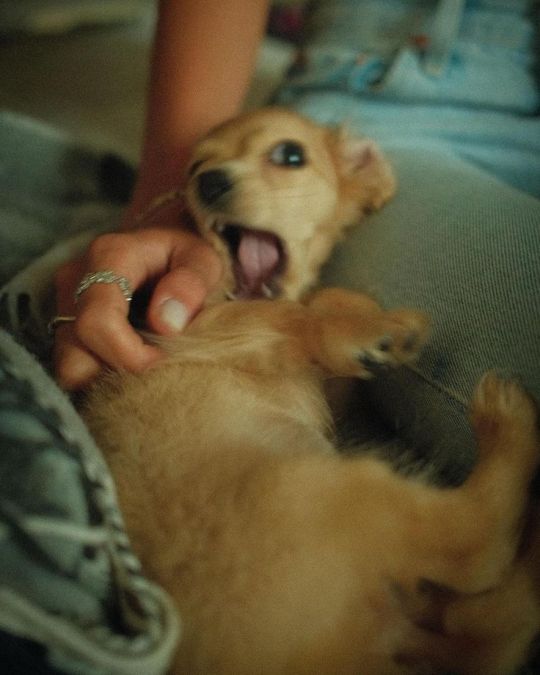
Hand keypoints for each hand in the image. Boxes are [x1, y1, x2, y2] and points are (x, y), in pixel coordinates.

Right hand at [53, 226, 221, 389]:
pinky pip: (75, 367)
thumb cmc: (185, 254)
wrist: (161, 244)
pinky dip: (102, 376)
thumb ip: (190, 285)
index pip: (98, 322)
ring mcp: (63, 307)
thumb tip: (166, 325)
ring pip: (69, 369)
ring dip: (107, 380)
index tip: (164, 362)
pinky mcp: (66, 327)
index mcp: (108, 257)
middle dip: (117, 375)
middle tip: (157, 371)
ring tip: (146, 368)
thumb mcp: (203, 259)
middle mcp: (74, 282)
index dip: (130, 356)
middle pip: (74, 355)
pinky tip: (133, 367)